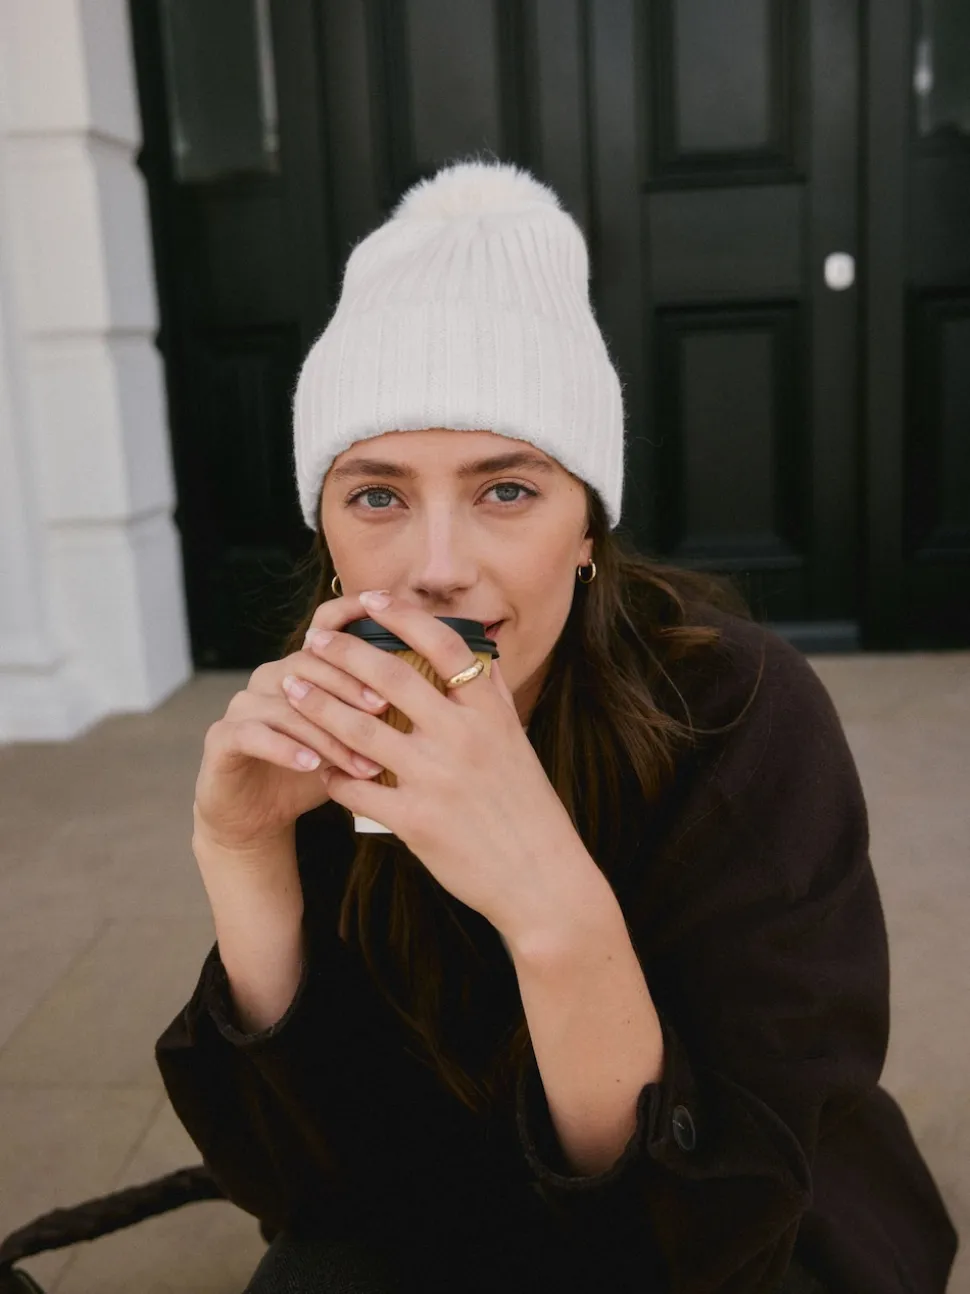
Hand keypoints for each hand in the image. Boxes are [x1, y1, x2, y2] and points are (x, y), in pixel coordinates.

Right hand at [192, 595, 393, 852]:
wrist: (256, 815)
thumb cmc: (314, 771)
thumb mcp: (355, 740)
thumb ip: (382, 713)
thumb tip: (440, 695)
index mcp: (304, 668)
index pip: (326, 628)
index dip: (353, 617)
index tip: (391, 622)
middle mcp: (272, 677)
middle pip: (310, 664)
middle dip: (350, 686)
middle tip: (385, 709)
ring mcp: (243, 704)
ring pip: (287, 703)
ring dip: (327, 731)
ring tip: (362, 760)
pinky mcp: (222, 738)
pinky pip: (253, 734)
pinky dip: (286, 748)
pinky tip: (312, 765)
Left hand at [285, 591, 595, 942]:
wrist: (542, 879)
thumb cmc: (529, 809)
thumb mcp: (517, 743)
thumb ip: (492, 699)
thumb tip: (475, 655)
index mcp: (490, 713)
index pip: (444, 644)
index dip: (403, 616)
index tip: (369, 600)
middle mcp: (462, 738)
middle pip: (390, 677)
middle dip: (344, 652)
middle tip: (315, 639)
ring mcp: (436, 779)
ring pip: (359, 728)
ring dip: (319, 704)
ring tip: (294, 687)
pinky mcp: (415, 820)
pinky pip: (355, 788)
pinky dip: (331, 772)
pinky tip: (317, 762)